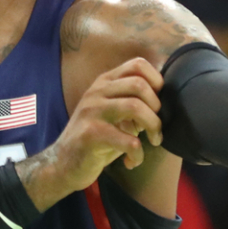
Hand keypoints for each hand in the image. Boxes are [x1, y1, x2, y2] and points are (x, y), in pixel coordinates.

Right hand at [17, 58, 163, 208]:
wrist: (62, 164)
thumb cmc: (96, 139)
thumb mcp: (113, 114)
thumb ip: (133, 102)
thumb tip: (165, 99)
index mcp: (104, 83)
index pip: (137, 64)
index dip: (156, 81)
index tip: (158, 103)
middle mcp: (97, 92)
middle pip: (139, 84)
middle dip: (157, 108)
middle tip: (156, 128)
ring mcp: (92, 111)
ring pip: (135, 107)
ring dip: (153, 127)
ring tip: (153, 141)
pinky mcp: (91, 135)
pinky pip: (129, 141)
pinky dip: (138, 154)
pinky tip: (132, 161)